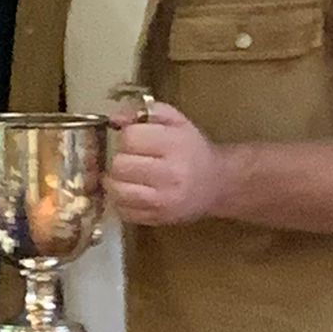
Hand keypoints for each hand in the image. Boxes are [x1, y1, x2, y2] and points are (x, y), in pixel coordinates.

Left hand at [107, 101, 229, 225]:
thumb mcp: (177, 121)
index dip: (129, 137)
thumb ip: (146, 112)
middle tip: (131, 160)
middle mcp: (170, 174)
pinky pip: (122, 210)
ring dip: (116, 181)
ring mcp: (162, 201)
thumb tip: (115, 119)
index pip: (130, 138)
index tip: (137, 141)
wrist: (217, 184)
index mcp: (175, 145)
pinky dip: (121, 201)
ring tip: (127, 177)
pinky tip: (131, 192)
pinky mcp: (156, 219)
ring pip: (117, 189)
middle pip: (120, 164)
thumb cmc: (193, 149)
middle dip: (121, 159)